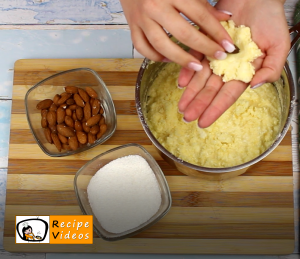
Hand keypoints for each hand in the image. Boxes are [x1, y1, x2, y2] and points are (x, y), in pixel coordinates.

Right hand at [120, 0, 236, 70]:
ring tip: (196, 67)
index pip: (200, 16)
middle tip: (218, 57)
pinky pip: (142, 48)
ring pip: (162, 45)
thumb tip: (224, 18)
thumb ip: (202, 3)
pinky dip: (156, 57)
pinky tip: (168, 59)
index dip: (216, 32)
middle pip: (183, 34)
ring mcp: (141, 19)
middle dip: (204, 48)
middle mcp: (155, 7)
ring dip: (181, 59)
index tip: (229, 46)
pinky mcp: (132, 27)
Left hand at [178, 0, 288, 127]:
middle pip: (211, 90)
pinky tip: (181, 82)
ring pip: (200, 78)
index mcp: (244, 71)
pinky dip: (188, 70)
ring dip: (190, 92)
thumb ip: (271, 69)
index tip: (204, 122)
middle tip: (187, 118)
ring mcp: (215, 56)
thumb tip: (255, 86)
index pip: (228, 95)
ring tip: (181, 106)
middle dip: (199, 105)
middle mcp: (227, 67)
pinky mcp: (205, 42)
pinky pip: (194, 58)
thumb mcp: (279, 46)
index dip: (216, 109)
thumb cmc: (271, 20)